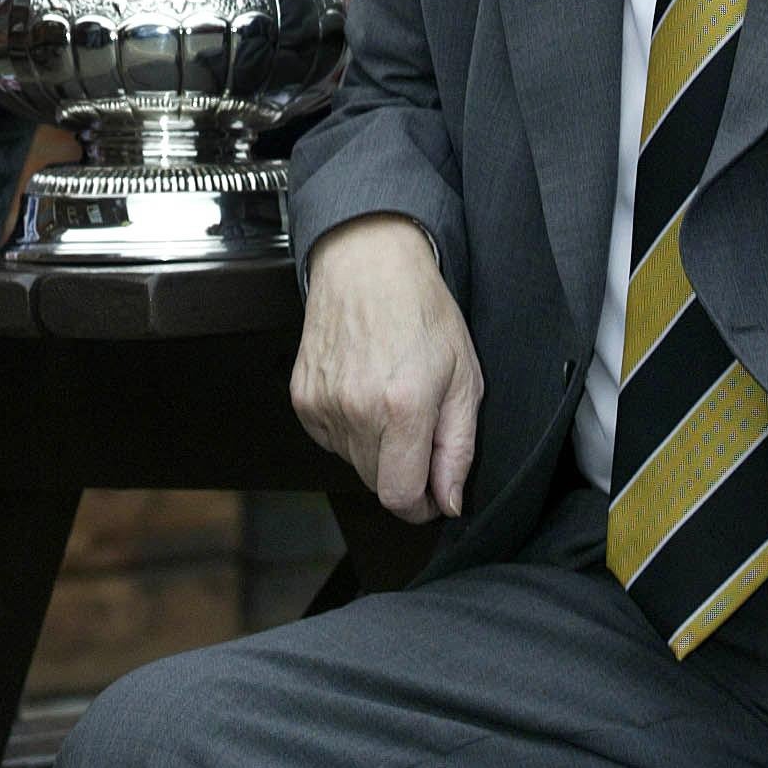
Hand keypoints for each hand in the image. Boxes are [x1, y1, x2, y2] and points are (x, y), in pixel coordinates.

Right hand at [291, 213, 482, 523]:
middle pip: (376, 484)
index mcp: (403, 407)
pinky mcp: (302, 396)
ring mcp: (323, 403)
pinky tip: (364, 390)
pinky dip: (349, 429)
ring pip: (353, 463)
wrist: (367, 262)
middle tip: (418, 426)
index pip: (400, 497)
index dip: (422, 506)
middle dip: (403, 471)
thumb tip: (449, 502)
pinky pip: (329, 439)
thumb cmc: (421, 309)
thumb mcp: (465, 376)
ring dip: (376, 448)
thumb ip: (458, 449)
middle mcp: (357, 409)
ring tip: (390, 397)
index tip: (433, 494)